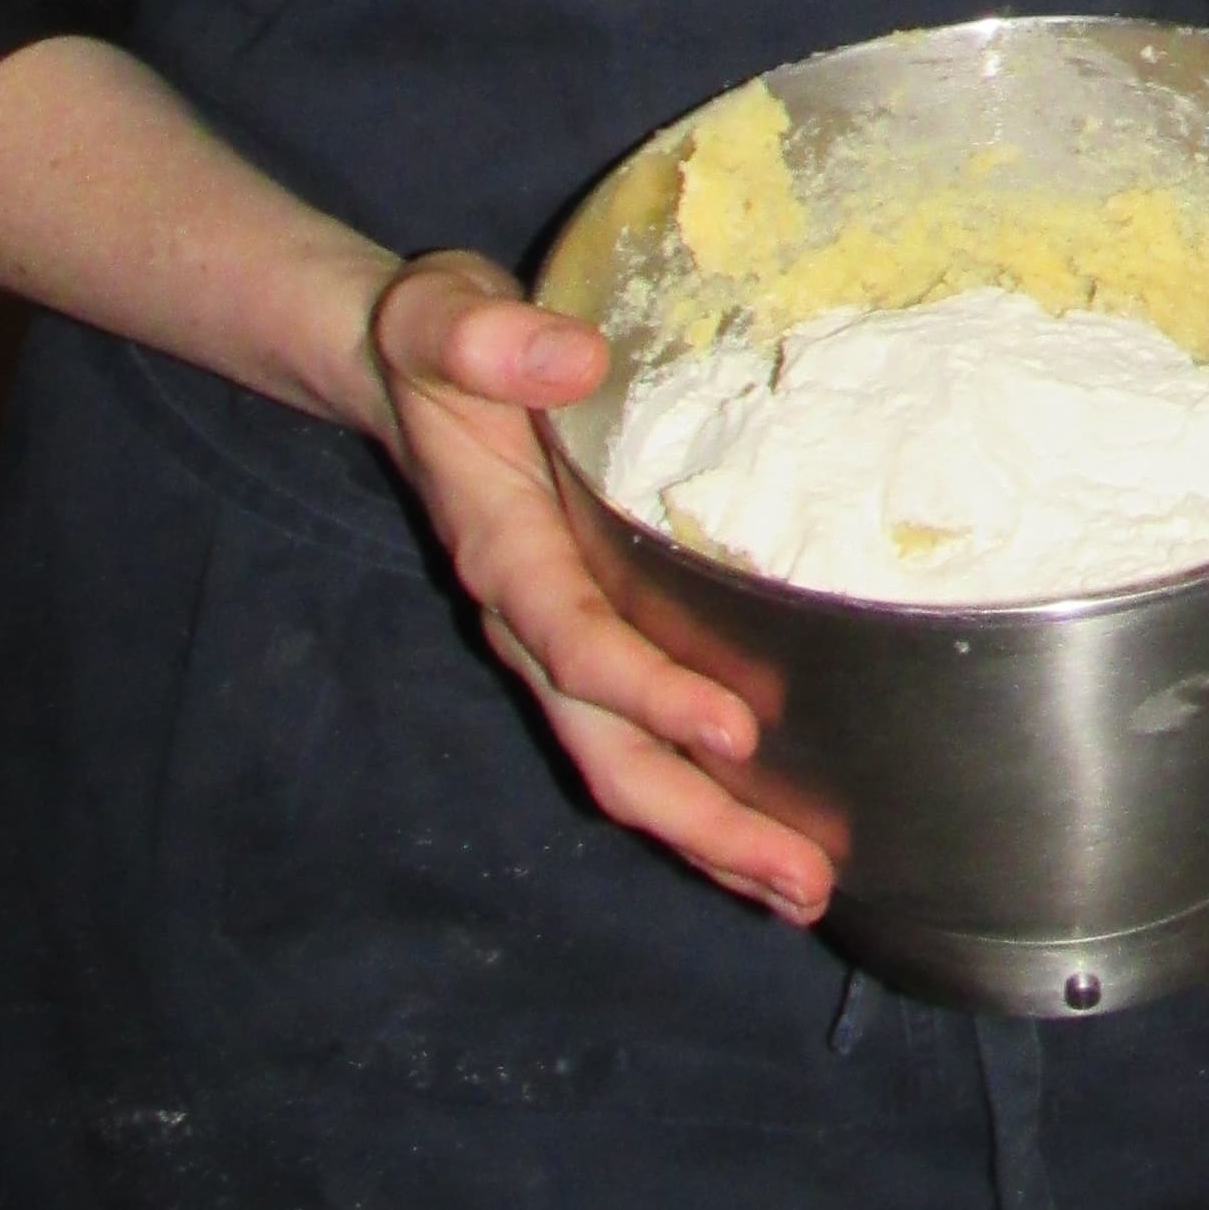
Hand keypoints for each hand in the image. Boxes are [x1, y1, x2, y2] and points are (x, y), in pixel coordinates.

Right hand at [364, 251, 833, 927]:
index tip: (736, 729)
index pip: (579, 641)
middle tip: (797, 879)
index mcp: (505, 552)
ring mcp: (554, 645)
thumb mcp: (445, 317)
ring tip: (803, 892)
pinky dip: (701, 799)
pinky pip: (639, 742)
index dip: (653, 692)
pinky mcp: (584, 644)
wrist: (405, 370)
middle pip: (610, 750)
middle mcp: (529, 622)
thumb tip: (570, 359)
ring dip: (711, 837)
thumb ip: (487, 339)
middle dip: (701, 820)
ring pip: (627, 768)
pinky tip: (768, 837)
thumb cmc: (442, 345)